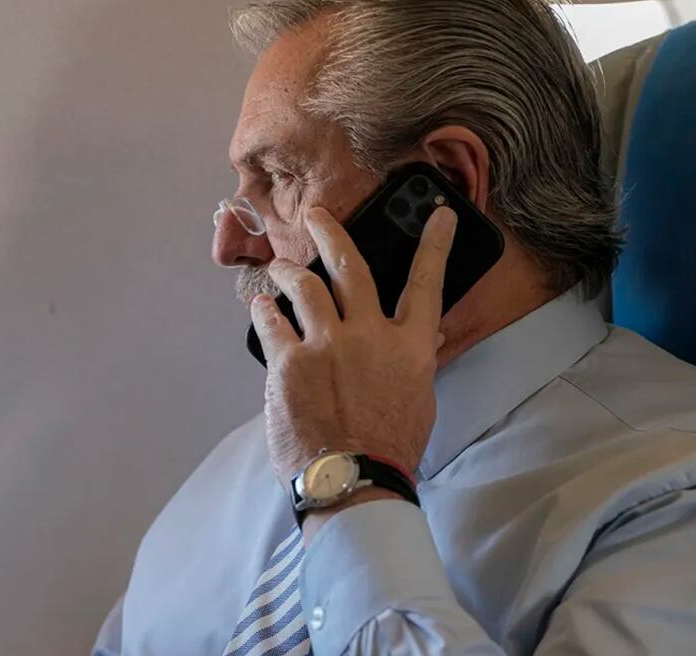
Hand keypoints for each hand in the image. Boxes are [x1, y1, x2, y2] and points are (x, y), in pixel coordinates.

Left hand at [250, 205, 456, 482]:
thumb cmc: (388, 448)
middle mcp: (368, 336)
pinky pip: (272, 322)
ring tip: (278, 268)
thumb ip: (416, 362)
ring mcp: (326, 346)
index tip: (436, 215)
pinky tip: (258, 306)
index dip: (434, 246)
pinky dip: (263, 310)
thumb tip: (427, 337)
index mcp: (409, 348)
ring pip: (304, 286)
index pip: (427, 285)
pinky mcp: (289, 363)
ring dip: (287, 271)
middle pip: (349, 267)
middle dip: (331, 232)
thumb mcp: (418, 402)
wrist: (352, 480)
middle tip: (316, 214)